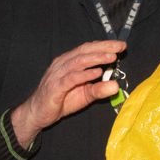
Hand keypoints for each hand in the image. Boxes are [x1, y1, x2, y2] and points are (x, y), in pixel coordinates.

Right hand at [10, 40, 125, 146]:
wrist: (38, 113)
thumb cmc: (60, 100)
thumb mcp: (85, 95)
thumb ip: (99, 89)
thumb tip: (116, 86)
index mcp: (69, 62)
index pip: (88, 49)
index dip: (104, 46)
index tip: (121, 46)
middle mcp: (63, 64)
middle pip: (85, 51)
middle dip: (103, 48)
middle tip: (120, 47)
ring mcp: (58, 74)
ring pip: (78, 61)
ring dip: (96, 58)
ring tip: (111, 58)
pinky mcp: (55, 87)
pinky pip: (71, 78)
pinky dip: (85, 74)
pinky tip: (97, 73)